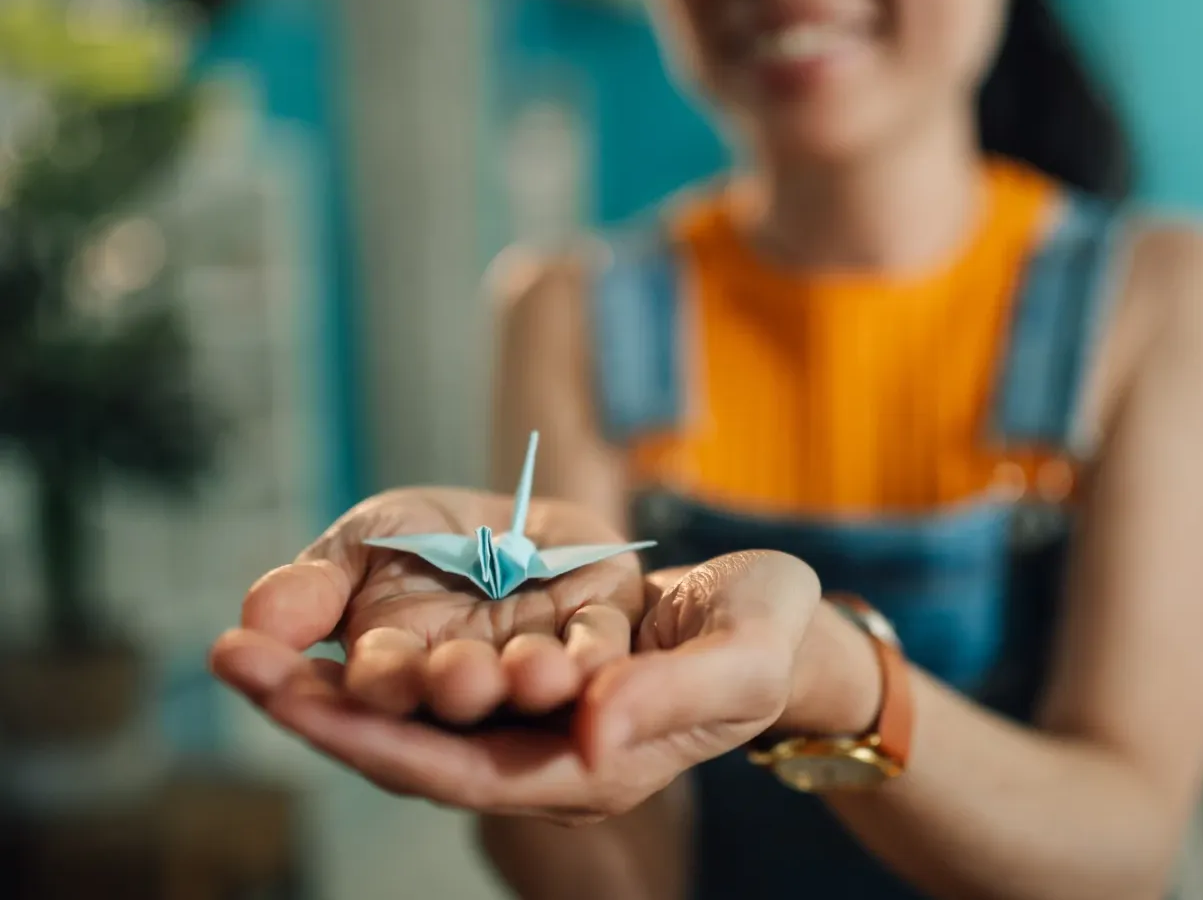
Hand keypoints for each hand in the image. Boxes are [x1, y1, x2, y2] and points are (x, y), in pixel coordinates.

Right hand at [211, 487, 645, 727]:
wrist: (522, 516)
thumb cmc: (429, 543)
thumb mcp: (365, 541)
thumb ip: (316, 584)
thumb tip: (255, 619)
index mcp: (393, 668)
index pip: (349, 690)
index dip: (303, 689)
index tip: (246, 660)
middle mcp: (459, 685)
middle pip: (437, 701)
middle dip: (434, 686)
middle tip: (446, 672)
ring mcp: (528, 668)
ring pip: (521, 686)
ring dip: (523, 680)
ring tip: (527, 670)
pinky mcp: (595, 635)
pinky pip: (595, 652)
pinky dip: (589, 656)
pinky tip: (582, 660)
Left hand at [217, 546, 823, 825]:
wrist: (777, 630)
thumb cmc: (765, 642)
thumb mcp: (736, 662)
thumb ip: (670, 694)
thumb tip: (588, 720)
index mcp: (586, 767)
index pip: (451, 768)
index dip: (364, 735)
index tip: (284, 694)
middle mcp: (543, 759)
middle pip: (409, 748)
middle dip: (318, 709)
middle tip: (230, 656)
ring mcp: (531, 723)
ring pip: (412, 719)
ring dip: (329, 685)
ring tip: (249, 643)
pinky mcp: (528, 683)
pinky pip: (434, 683)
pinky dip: (375, 658)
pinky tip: (324, 628)